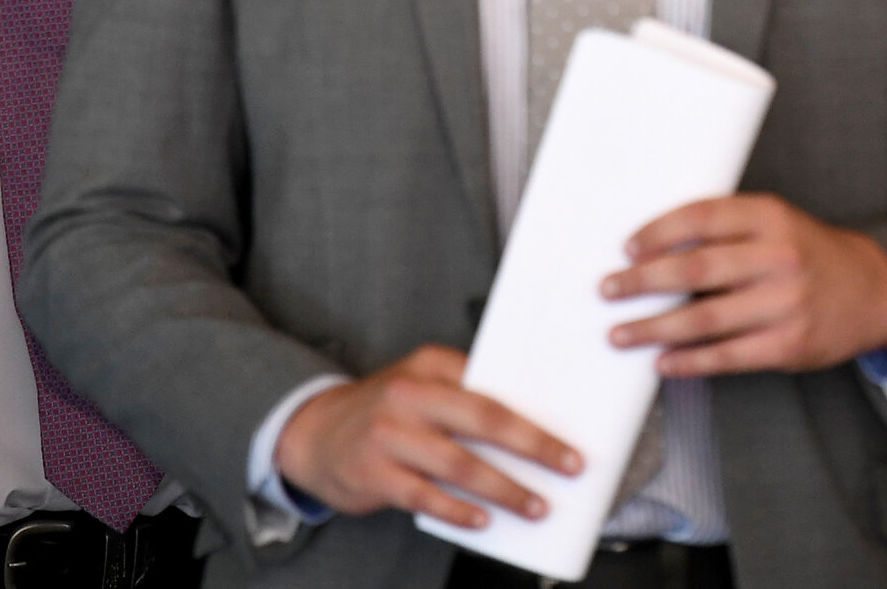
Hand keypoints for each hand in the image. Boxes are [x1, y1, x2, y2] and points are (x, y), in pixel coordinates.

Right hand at [275, 345, 584, 529]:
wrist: (314, 434)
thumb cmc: (386, 412)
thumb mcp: (421, 385)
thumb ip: (465, 395)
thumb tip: (534, 422)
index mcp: (430, 365)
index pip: (493, 382)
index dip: (535, 407)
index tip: (572, 427)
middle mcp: (409, 395)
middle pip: (484, 418)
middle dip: (535, 445)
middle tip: (571, 465)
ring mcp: (389, 435)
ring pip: (459, 464)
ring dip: (505, 488)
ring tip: (537, 505)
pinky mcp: (373, 474)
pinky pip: (425, 496)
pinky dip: (458, 511)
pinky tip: (484, 520)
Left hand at [603, 193, 886, 376]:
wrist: (874, 292)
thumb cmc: (810, 254)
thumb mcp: (778, 223)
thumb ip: (729, 229)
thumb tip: (656, 248)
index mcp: (772, 217)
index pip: (702, 217)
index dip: (658, 232)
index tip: (628, 247)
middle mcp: (779, 257)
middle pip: (695, 269)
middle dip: (642, 281)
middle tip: (609, 289)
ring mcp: (785, 304)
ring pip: (704, 320)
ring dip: (653, 329)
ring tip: (621, 333)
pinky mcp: (789, 345)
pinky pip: (727, 357)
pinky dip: (689, 362)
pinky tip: (663, 362)